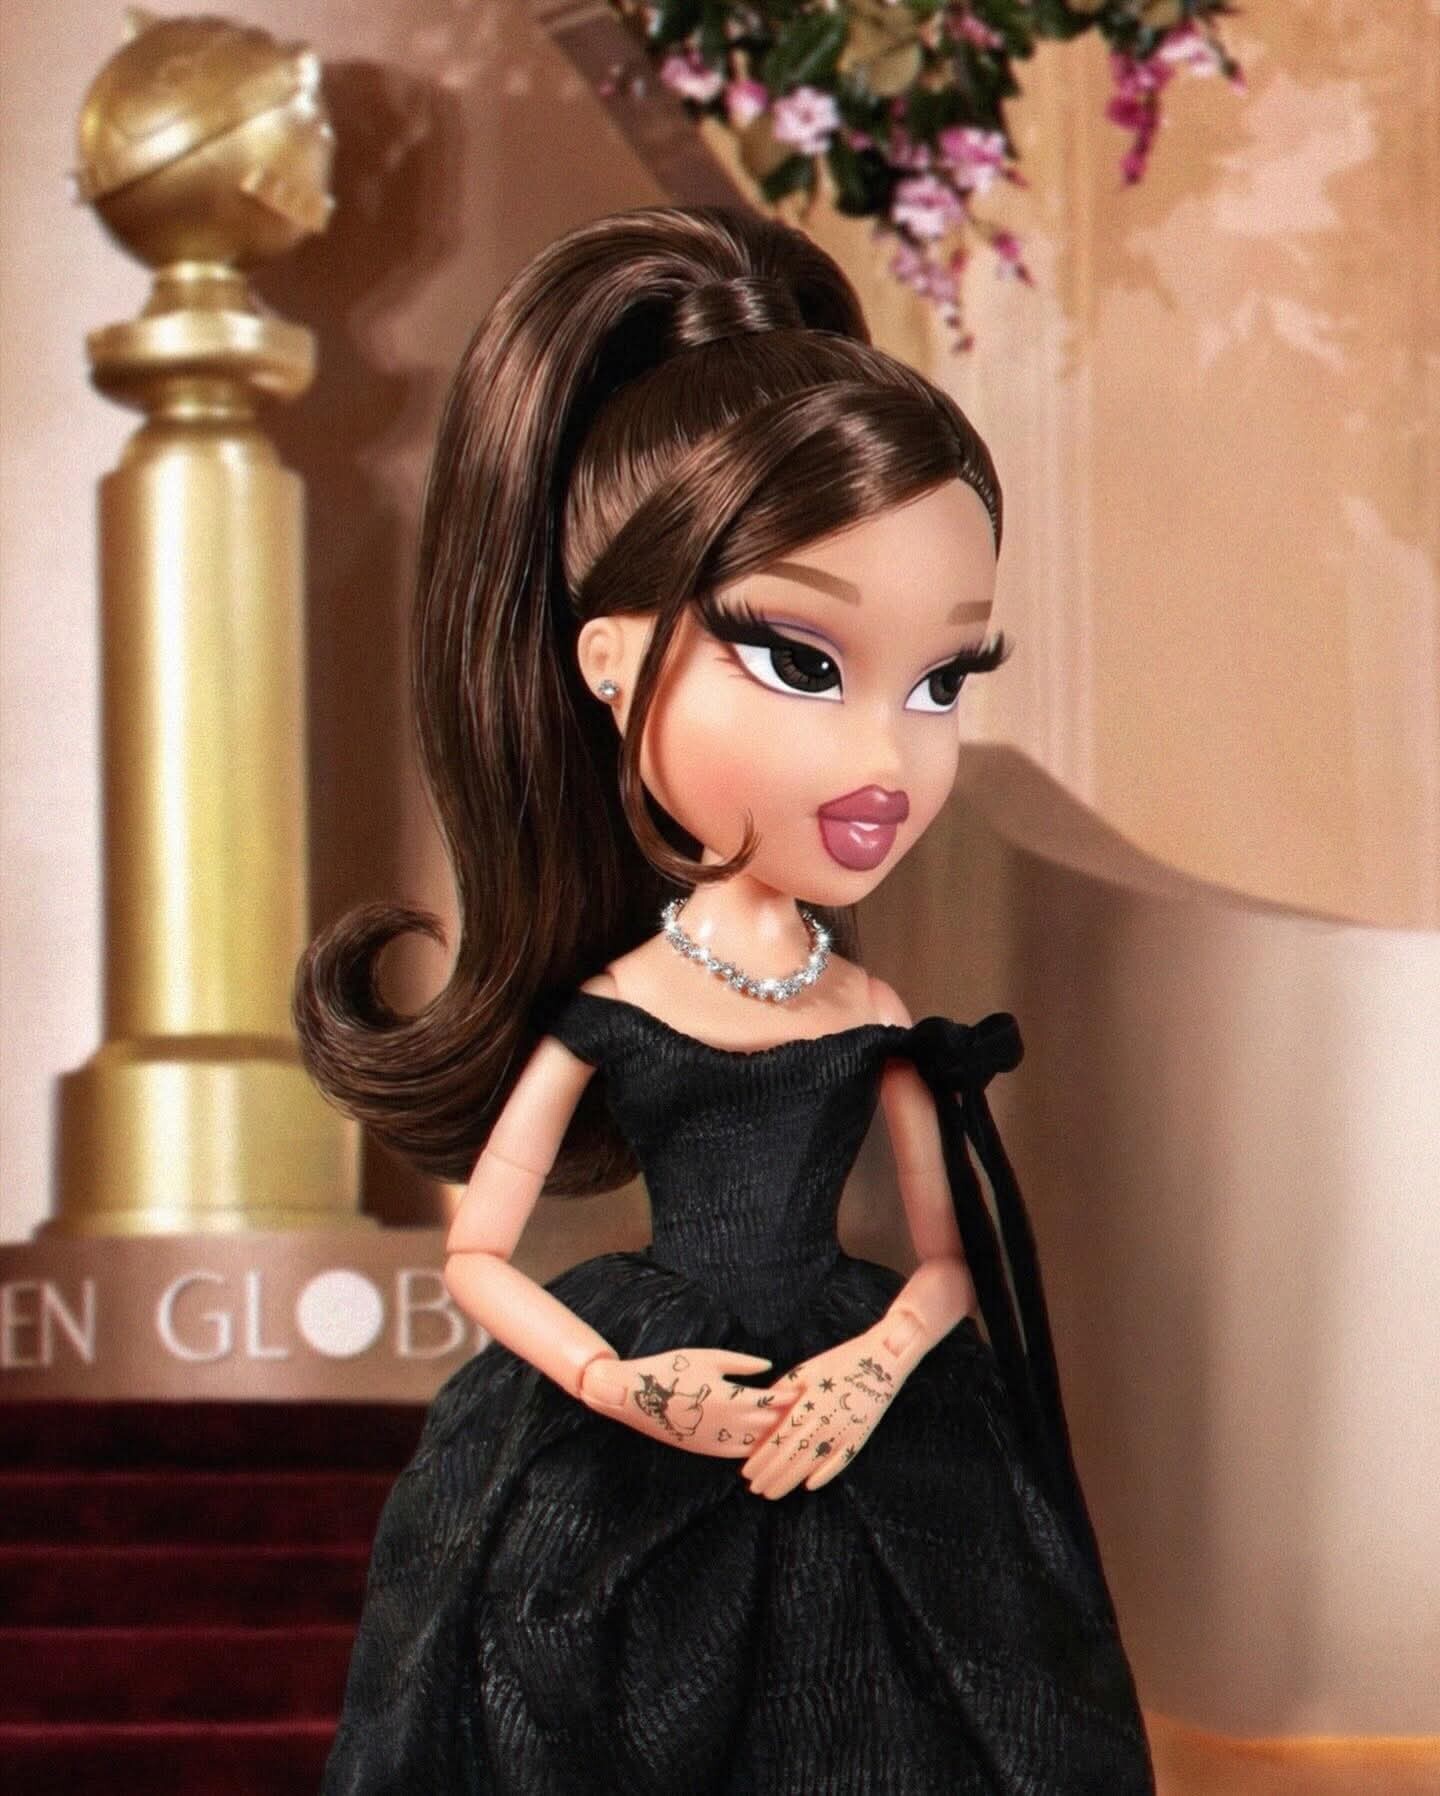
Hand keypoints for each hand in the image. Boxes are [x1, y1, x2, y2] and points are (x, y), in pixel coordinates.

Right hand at [579, 1346, 800, 1457]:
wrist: (634, 1396)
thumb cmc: (672, 1369)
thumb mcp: (709, 1357)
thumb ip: (742, 1364)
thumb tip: (770, 1367)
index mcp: (732, 1398)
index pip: (773, 1401)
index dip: (792, 1396)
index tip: (809, 1391)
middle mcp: (729, 1424)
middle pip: (771, 1425)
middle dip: (791, 1419)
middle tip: (812, 1414)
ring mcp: (717, 1441)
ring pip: (758, 1444)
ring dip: (776, 1438)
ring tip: (796, 1432)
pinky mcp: (706, 1450)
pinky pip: (739, 1454)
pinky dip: (755, 1450)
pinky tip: (766, 1446)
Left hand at [740, 1322, 907, 1498]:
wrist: (882, 1359)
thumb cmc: (840, 1362)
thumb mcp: (807, 1370)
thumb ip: (783, 1391)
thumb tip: (759, 1408)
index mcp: (808, 1404)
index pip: (778, 1439)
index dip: (761, 1458)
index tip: (745, 1472)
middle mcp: (824, 1421)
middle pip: (791, 1456)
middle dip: (770, 1475)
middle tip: (753, 1489)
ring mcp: (844, 1432)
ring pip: (811, 1463)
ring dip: (789, 1480)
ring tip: (772, 1493)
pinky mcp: (860, 1437)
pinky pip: (840, 1462)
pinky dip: (824, 1475)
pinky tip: (809, 1486)